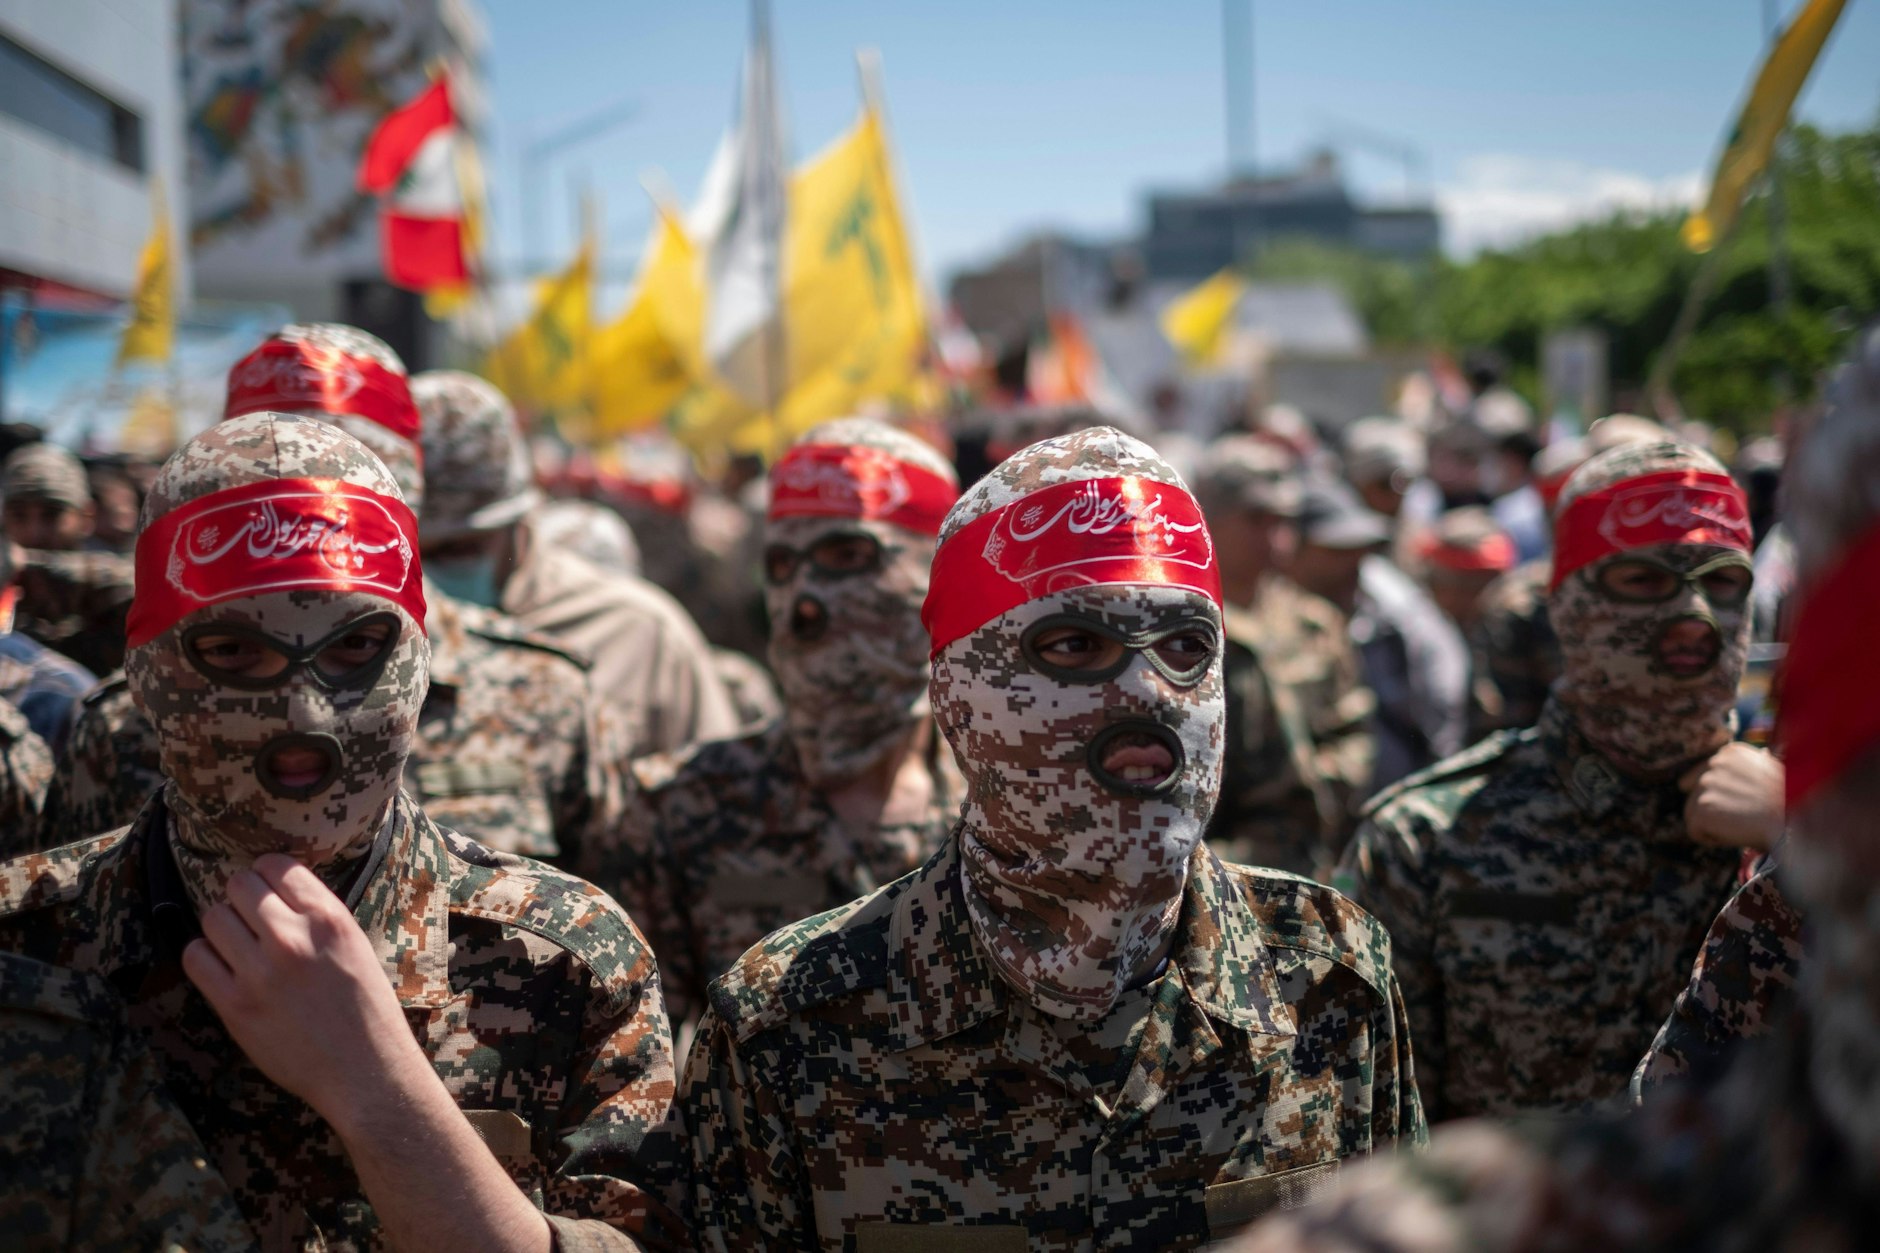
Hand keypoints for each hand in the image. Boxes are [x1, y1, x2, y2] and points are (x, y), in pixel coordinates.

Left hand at [183, 854, 425, 1130]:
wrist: (363, 1069)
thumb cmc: (365, 1009)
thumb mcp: (354, 945)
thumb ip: (316, 915)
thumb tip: (275, 892)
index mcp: (328, 919)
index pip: (277, 866)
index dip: (267, 874)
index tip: (267, 889)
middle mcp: (292, 938)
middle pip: (239, 885)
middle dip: (242, 897)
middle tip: (250, 918)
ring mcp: (259, 972)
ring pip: (213, 917)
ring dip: (222, 925)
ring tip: (237, 944)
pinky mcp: (234, 1004)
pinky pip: (196, 957)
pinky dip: (204, 956)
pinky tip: (222, 966)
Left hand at [1680, 742, 1784, 852]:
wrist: (1798, 816)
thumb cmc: (1791, 802)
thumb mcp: (1767, 774)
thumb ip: (1742, 775)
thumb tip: (1729, 787)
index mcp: (1730, 753)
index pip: (1704, 776)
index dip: (1720, 796)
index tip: (1739, 806)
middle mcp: (1713, 764)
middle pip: (1697, 795)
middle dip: (1715, 811)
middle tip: (1745, 820)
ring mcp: (1705, 785)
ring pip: (1694, 814)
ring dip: (1714, 825)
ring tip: (1745, 826)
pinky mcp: (1701, 808)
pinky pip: (1695, 832)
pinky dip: (1713, 839)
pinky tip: (1738, 835)